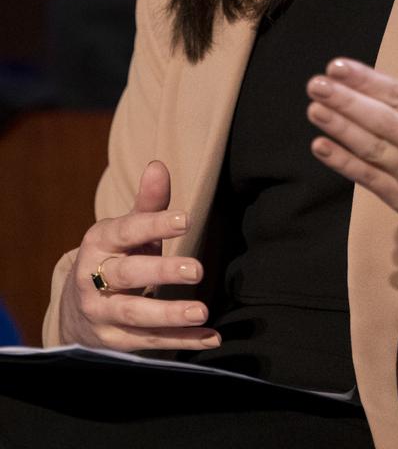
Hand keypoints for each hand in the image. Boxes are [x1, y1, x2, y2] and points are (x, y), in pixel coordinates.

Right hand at [58, 160, 220, 351]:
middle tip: (197, 270)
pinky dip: (180, 341)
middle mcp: (93, 278)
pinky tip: (210, 336)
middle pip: (127, 275)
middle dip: (162, 272)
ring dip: (169, 314)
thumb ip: (147, 203)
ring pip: (134, 315)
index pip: (126, 232)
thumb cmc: (114, 257)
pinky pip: (148, 342)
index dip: (154, 224)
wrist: (76, 307)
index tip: (185, 219)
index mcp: (99, 243)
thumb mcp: (126, 230)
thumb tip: (158, 166)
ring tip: (201, 311)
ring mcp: (101, 313)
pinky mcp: (113, 341)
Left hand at [306, 12, 397, 260]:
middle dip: (345, 101)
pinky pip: (368, 178)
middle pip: (382, 121)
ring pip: (372, 149)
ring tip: (314, 108)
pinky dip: (343, 162)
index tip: (336, 66)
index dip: (366, 80)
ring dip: (340, 129)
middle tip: (315, 84)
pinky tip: (320, 145)